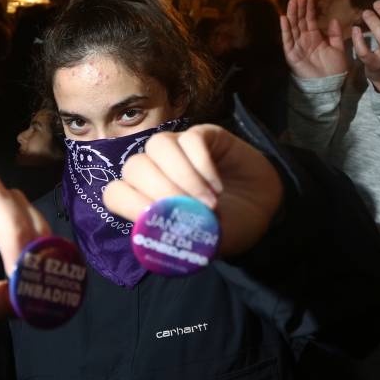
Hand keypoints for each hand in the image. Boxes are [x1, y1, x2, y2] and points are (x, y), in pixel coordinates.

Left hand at [102, 124, 282, 257]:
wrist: (264, 212)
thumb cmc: (226, 228)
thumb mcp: (201, 243)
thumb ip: (176, 235)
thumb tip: (152, 226)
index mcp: (145, 198)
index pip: (114, 192)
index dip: (130, 204)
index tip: (159, 220)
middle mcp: (155, 171)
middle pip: (135, 166)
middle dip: (162, 190)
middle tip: (193, 211)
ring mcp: (177, 150)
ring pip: (158, 145)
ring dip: (182, 175)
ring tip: (208, 201)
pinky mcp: (202, 135)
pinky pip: (190, 139)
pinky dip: (202, 165)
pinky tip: (217, 185)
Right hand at [280, 0, 347, 78]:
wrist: (330, 85)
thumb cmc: (334, 69)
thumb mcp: (339, 49)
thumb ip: (335, 34)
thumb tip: (334, 19)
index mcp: (315, 37)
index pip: (310, 19)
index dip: (309, 8)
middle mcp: (305, 40)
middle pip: (300, 20)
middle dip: (299, 8)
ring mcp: (297, 46)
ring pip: (293, 27)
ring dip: (292, 14)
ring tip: (292, 1)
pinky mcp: (291, 54)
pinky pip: (287, 40)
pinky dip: (285, 29)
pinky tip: (283, 18)